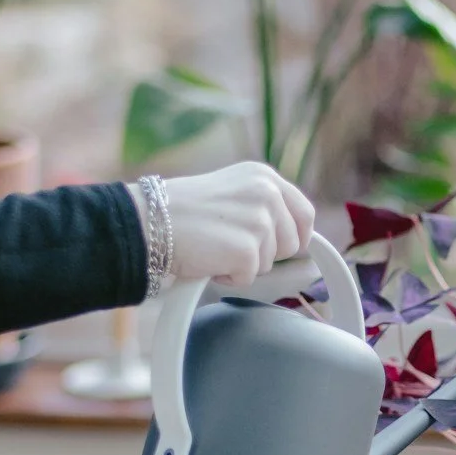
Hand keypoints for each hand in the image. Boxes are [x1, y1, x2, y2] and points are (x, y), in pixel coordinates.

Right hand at [161, 162, 314, 287]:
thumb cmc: (184, 211)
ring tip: (215, 246)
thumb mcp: (233, 192)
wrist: (151, 220)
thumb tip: (293, 237)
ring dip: (244, 264)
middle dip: (266, 253)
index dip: (298, 235)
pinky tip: (209, 259)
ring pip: (270, 263)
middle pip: (292, 243)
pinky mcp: (247, 249)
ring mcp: (259, 221)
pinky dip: (229, 276)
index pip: (305, 212)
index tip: (287, 248)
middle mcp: (267, 194)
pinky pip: (249, 277)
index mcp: (264, 177)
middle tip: (230, 243)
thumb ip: (263, 206)